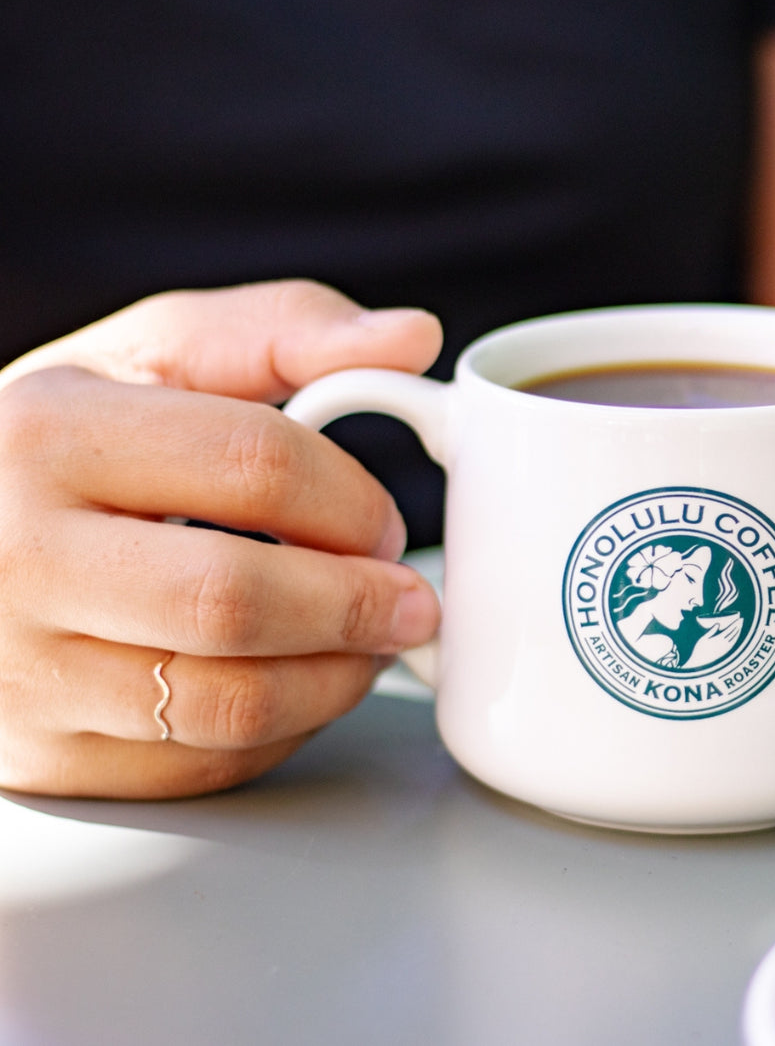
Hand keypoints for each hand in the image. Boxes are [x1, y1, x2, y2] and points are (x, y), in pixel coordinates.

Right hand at [0, 280, 444, 798]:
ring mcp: (16, 671)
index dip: (352, 501)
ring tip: (367, 646)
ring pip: (226, 703)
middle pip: (235, 600)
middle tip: (408, 603)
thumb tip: (412, 336)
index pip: (252, 466)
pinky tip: (297, 686)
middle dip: (358, 606)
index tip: (383, 524)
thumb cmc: (61, 444)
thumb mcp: (148, 356)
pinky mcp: (38, 755)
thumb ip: (282, 332)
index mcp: (45, 434)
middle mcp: (13, 556)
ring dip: (335, 680)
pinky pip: (199, 766)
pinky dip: (281, 734)